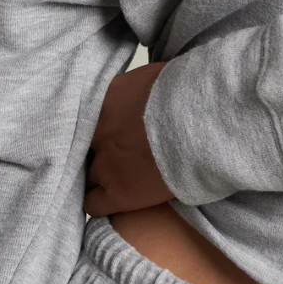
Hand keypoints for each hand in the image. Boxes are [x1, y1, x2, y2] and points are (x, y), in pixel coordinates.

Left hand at [84, 62, 174, 216]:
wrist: (202, 123)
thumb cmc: (185, 94)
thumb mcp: (150, 78)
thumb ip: (129, 91)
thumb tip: (132, 96)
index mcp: (102, 102)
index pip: (80, 120)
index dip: (93, 129)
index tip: (105, 133)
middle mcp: (96, 134)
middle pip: (81, 149)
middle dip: (94, 151)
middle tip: (113, 153)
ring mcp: (105, 165)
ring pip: (86, 178)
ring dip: (98, 176)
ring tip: (116, 176)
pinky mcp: (119, 193)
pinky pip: (93, 205)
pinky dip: (99, 201)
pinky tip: (112, 197)